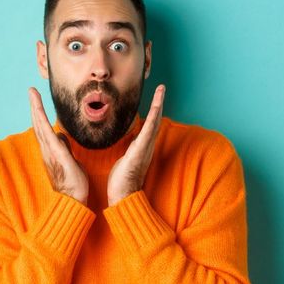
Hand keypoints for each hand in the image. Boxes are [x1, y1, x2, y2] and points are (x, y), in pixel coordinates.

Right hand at [28, 87, 88, 204]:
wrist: (74, 199)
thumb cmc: (73, 181)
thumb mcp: (69, 159)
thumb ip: (64, 146)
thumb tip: (60, 135)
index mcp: (51, 149)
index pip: (43, 127)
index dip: (39, 113)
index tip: (36, 99)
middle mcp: (47, 149)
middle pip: (38, 123)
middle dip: (34, 106)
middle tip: (31, 89)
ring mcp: (50, 151)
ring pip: (40, 126)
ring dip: (36, 109)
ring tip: (33, 94)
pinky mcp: (57, 155)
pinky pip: (48, 135)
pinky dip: (43, 122)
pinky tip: (40, 112)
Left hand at [107, 85, 165, 205]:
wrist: (123, 196)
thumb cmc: (121, 180)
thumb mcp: (124, 159)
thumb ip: (128, 149)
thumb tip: (127, 143)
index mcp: (141, 146)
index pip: (149, 124)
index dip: (153, 110)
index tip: (155, 96)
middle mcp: (146, 145)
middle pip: (155, 119)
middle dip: (159, 102)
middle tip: (162, 87)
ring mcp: (145, 147)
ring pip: (154, 122)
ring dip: (158, 105)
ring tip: (161, 90)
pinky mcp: (140, 151)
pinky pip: (148, 131)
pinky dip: (153, 118)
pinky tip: (156, 107)